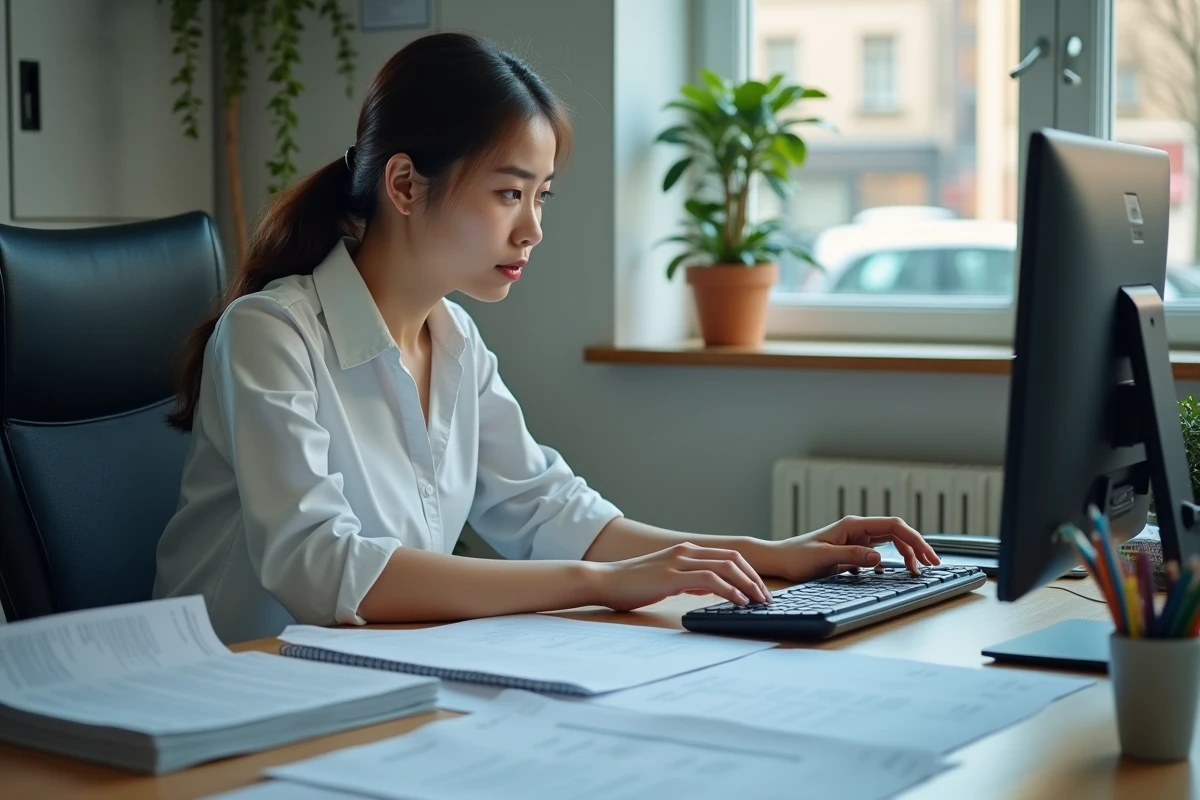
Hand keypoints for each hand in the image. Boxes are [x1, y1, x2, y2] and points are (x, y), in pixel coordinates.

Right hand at [591, 542, 771, 611]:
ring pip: (726, 566)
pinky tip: (739, 601)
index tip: (759, 590)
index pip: (727, 557)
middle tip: (766, 597)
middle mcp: (686, 551)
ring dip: (747, 584)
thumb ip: (687, 581)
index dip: (748, 572)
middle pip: (733, 558)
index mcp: (685, 551)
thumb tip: (707, 588)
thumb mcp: (665, 581)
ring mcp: (679, 562)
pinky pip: (710, 579)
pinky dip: (729, 589)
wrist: (604, 581)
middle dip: (754, 578)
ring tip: (758, 601)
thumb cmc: (630, 585)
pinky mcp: (673, 576)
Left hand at [771, 516, 940, 582]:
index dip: (915, 540)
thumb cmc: (797, 556)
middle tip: (932, 565)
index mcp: (853, 525)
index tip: (928, 556)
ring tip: (916, 570)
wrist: (779, 559)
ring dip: (906, 554)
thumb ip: (852, 556)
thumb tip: (879, 558)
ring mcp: (855, 539)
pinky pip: (879, 552)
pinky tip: (891, 572)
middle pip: (897, 532)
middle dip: (917, 547)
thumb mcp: (825, 558)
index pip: (893, 526)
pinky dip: (890, 561)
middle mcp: (857, 529)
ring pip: (890, 542)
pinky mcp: (852, 550)